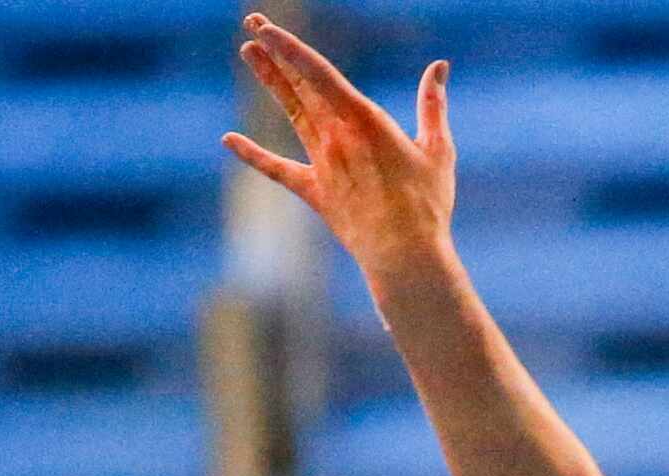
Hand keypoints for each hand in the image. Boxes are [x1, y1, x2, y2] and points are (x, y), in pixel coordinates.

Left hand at [223, 15, 454, 276]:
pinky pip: (278, 170)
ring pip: (291, 114)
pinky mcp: (315, 193)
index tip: (267, 28)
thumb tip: (439, 67)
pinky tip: (228, 140)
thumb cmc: (427, 205)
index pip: (318, 74)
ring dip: (270, 82)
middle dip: (276, 54)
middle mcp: (336, 137)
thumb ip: (433, 106)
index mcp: (365, 122)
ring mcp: (322, 165)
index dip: (289, 48)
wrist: (405, 256)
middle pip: (301, 87)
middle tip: (254, 25)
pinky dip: (253, 155)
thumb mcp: (437, 151)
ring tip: (247, 52)